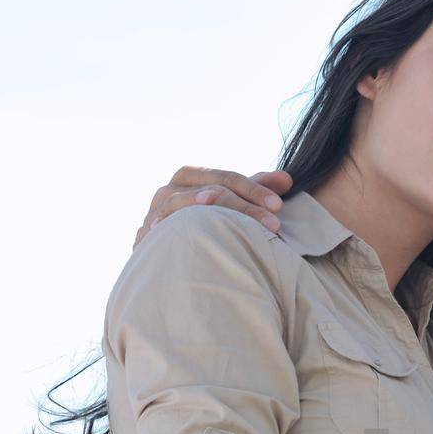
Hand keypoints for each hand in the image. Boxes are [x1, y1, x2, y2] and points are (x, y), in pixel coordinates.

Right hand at [133, 166, 291, 249]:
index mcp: (190, 178)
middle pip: (209, 189)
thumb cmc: (202, 227)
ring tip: (231, 219)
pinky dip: (174, 224)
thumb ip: (253, 190)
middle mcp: (170, 189)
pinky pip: (161, 225)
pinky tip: (191, 230)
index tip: (280, 205)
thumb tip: (287, 179)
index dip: (254, 189)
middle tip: (274, 223)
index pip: (225, 177)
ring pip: (187, 204)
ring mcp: (155, 210)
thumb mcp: (228, 205)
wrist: (163, 256)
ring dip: (215, 213)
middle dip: (244, 205)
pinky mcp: (145, 233)